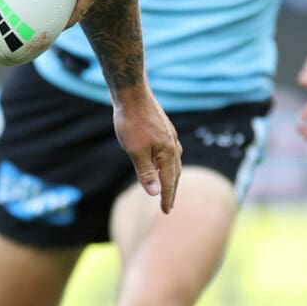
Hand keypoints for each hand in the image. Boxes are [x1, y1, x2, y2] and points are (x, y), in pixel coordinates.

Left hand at [113, 88, 180, 213]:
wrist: (132, 94)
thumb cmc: (131, 122)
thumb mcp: (135, 151)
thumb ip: (146, 172)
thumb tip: (155, 193)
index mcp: (168, 153)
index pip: (169, 181)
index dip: (167, 197)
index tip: (166, 212)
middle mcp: (173, 145)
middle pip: (175, 173)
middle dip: (171, 189)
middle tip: (168, 205)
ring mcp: (169, 136)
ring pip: (174, 161)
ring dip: (171, 176)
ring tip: (167, 187)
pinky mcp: (163, 129)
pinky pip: (170, 152)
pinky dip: (168, 163)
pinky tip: (162, 161)